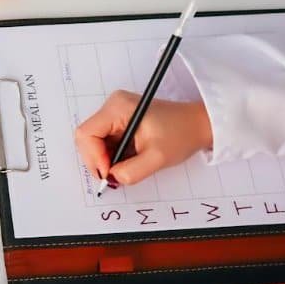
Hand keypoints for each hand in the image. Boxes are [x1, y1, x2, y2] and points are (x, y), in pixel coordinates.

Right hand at [75, 90, 211, 186]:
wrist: (198, 125)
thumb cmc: (182, 134)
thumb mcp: (157, 158)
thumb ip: (130, 172)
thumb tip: (112, 178)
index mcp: (119, 107)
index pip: (87, 134)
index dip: (93, 157)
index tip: (109, 172)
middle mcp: (113, 106)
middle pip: (87, 139)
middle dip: (97, 160)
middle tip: (114, 175)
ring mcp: (115, 113)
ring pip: (94, 143)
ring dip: (105, 160)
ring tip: (124, 167)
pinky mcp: (119, 121)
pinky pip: (103, 142)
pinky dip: (111, 156)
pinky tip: (126, 160)